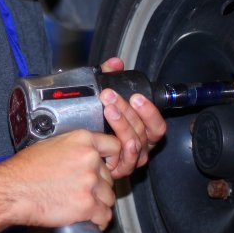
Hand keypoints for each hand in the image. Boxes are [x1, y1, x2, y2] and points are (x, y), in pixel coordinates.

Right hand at [0, 129, 119, 231]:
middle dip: (99, 186)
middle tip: (83, 192)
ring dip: (99, 204)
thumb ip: (73, 148)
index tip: (109, 167)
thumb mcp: (50, 145)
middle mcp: (89, 159)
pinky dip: (98, 221)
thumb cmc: (23, 170)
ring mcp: (89, 182)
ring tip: (84, 207)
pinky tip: (89, 221)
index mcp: (82, 140)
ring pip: (109, 197)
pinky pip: (104, 216)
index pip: (114, 147)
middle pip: (109, 176)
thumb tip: (83, 156)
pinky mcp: (86, 205)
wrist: (11, 191)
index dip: (113, 160)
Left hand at [98, 56, 166, 177]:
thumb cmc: (96, 124)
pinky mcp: (118, 170)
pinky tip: (112, 140)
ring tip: (107, 109)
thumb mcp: (106, 98)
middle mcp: (141, 147)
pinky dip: (121, 150)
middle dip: (127, 111)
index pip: (156, 124)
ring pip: (133, 143)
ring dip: (121, 124)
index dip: (149, 111)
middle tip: (109, 96)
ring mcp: (130, 160)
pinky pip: (125, 163)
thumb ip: (110, 78)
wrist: (77, 150)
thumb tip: (115, 63)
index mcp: (143, 131)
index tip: (136, 96)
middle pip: (143, 131)